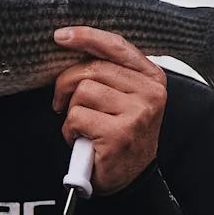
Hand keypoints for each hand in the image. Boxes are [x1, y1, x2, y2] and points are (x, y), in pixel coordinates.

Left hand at [51, 26, 167, 194]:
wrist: (129, 178)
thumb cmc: (121, 135)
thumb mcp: (124, 98)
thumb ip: (109, 72)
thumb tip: (73, 45)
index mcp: (152, 78)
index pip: (116, 45)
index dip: (86, 36)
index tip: (61, 36)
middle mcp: (150, 93)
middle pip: (92, 68)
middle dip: (66, 84)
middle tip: (62, 103)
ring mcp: (137, 114)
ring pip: (82, 92)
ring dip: (72, 111)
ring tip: (83, 126)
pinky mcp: (120, 134)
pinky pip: (77, 117)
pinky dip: (70, 130)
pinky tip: (82, 140)